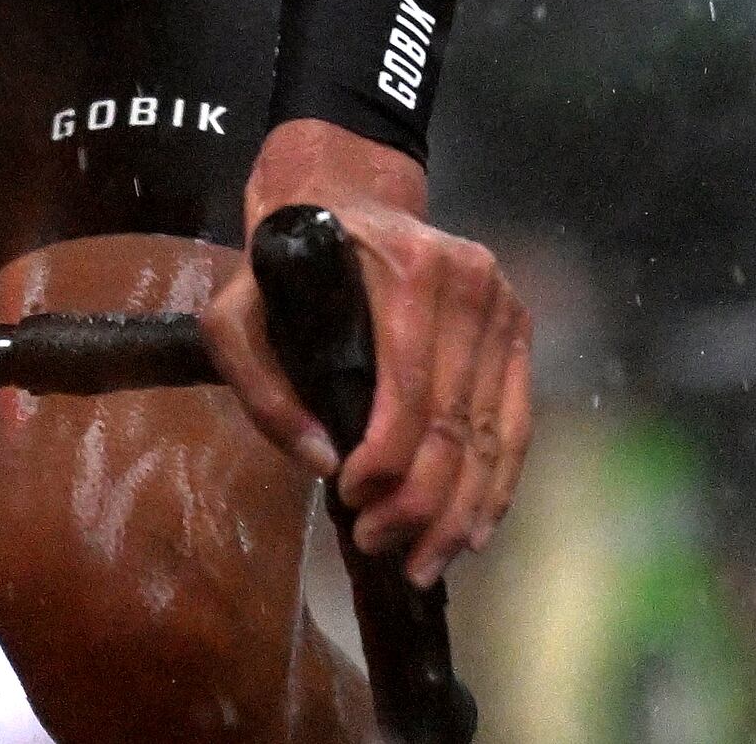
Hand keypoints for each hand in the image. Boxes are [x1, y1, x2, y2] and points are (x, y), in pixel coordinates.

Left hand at [197, 119, 531, 582]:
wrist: (346, 193)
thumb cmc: (288, 260)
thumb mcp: (237, 309)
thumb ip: (260, 386)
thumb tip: (321, 462)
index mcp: (411, 271)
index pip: (411, 394)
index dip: (386, 464)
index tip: (350, 500)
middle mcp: (472, 284)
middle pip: (457, 425)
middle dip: (420, 503)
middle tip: (379, 545)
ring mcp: (504, 306)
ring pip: (494, 435)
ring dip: (462, 512)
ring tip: (423, 563)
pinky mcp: (519, 328)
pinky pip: (518, 423)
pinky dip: (498, 485)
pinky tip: (473, 531)